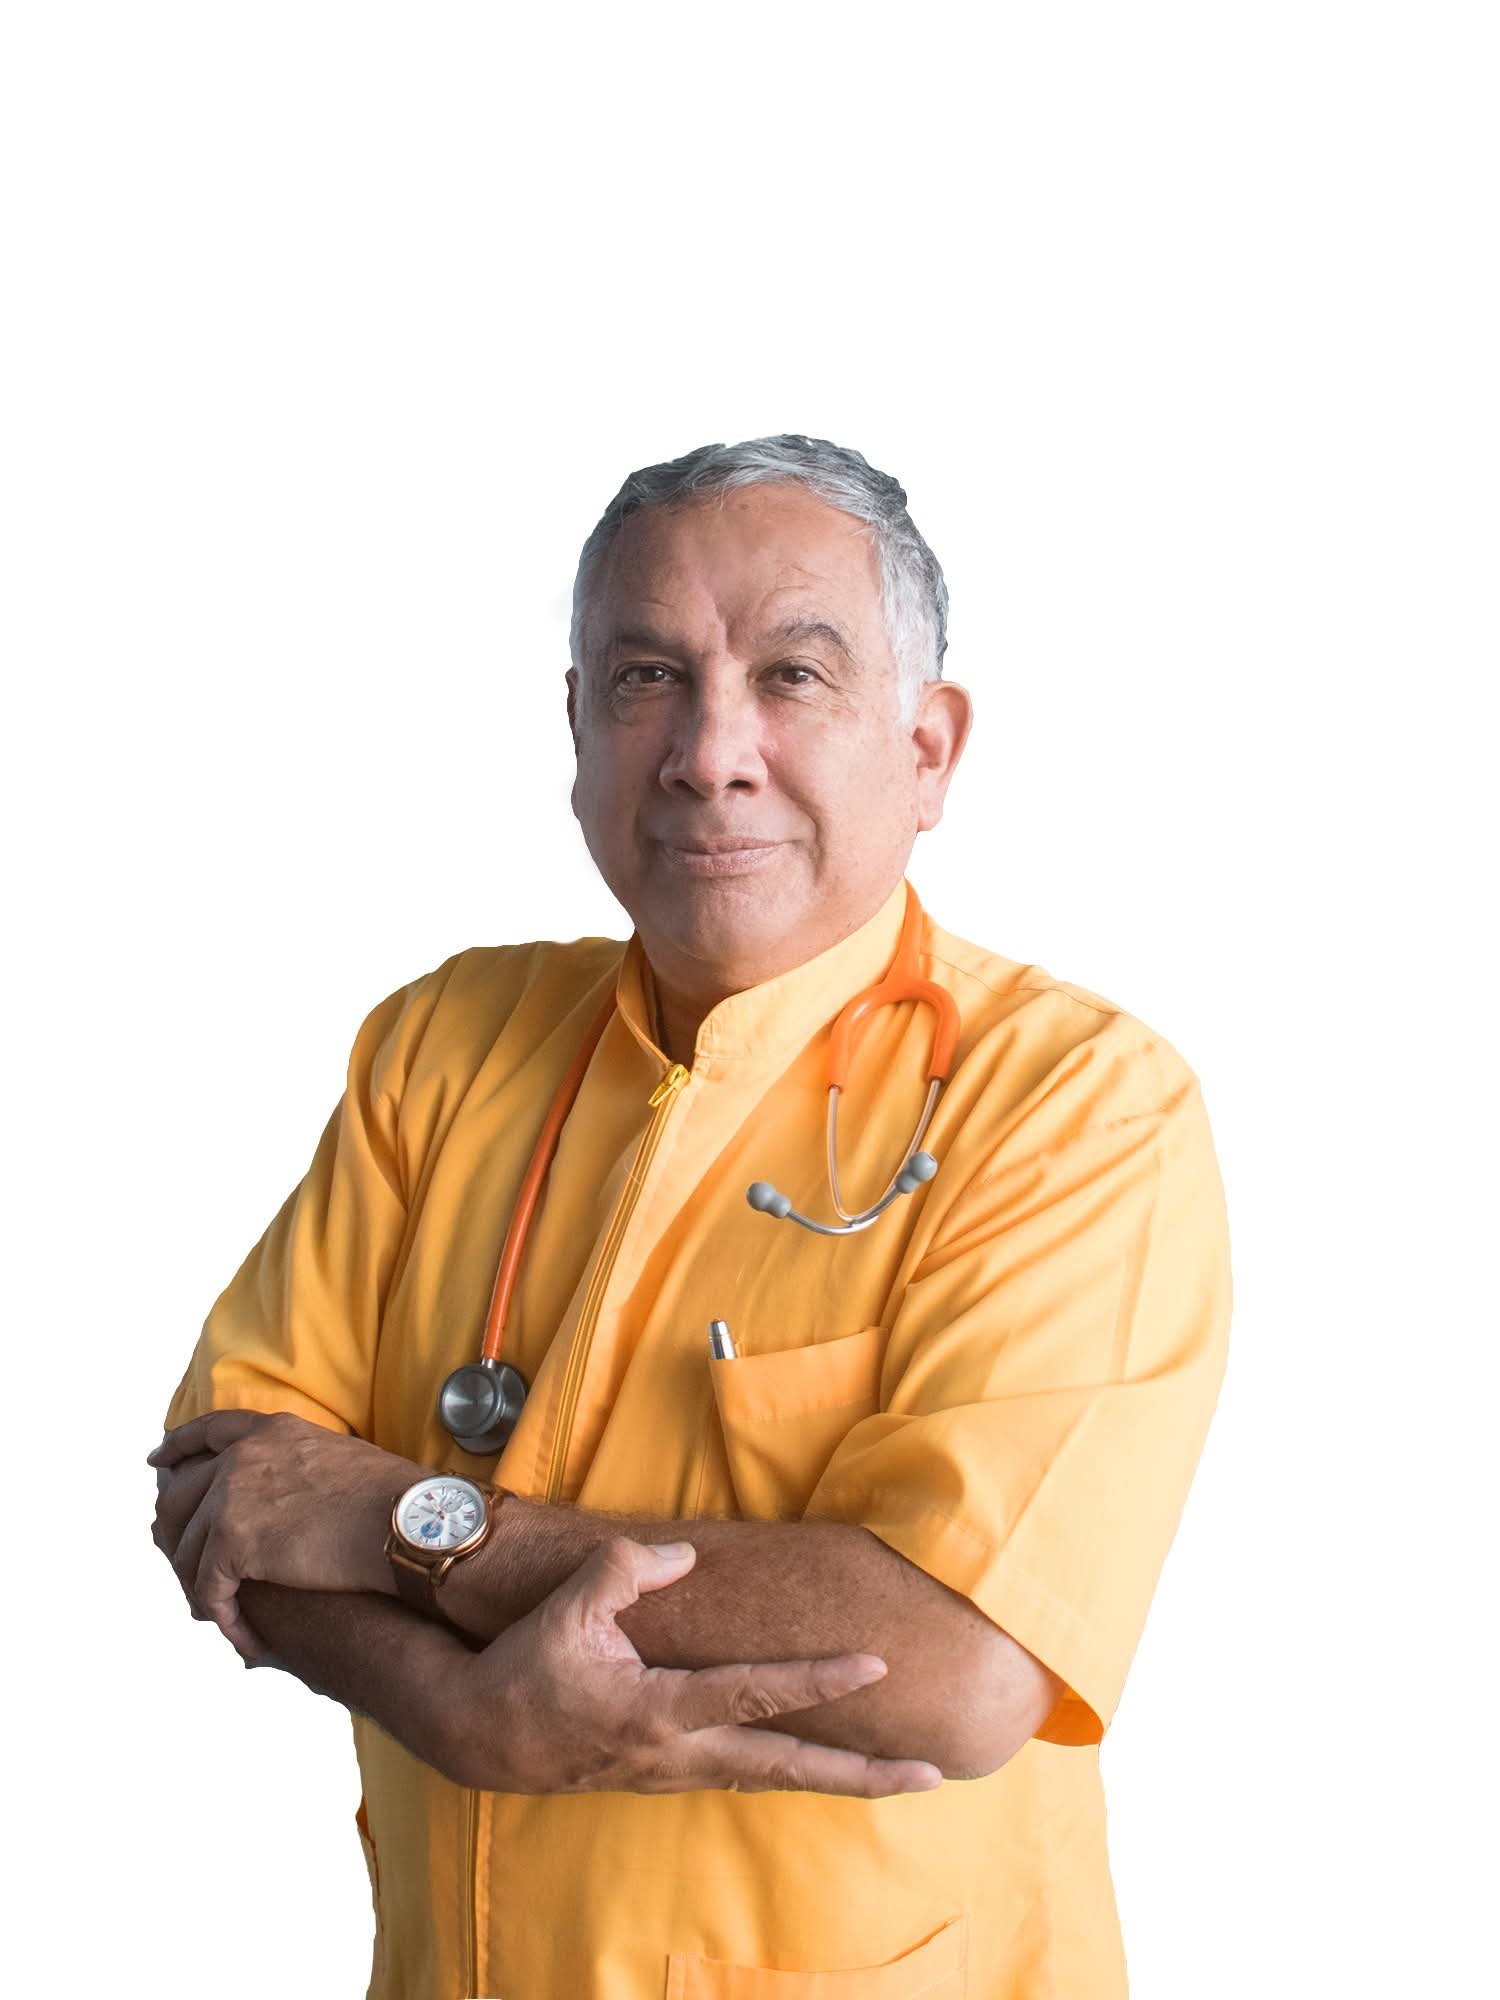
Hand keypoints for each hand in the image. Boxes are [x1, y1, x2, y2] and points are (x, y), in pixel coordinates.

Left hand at [146, 1411, 424, 1662]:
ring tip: (217, 1613)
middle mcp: (243, 1457)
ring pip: (185, 1549)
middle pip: (180, 1494)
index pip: (208, 1431)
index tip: (158, 1461)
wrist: (407, 1524)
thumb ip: (299, 1466)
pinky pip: (208, 1590)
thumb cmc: (394, 1501)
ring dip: (198, 1585)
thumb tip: (286, 1497)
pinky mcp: (232, 1542)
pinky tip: (244, 1638)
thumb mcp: (338, 1458)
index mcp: (272, 1431)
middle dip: (173, 1531)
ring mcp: (232, 1496)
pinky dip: (223, 1619)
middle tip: (179, 1559)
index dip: (178, 1447)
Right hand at [442, 1537, 943, 1798]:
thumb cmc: (526, 1667)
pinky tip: (827, 1764)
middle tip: (929, 1772)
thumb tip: (688, 1557)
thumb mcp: (567, 1607)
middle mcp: (679, 1752)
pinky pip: (748, 1774)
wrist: (481, 1735)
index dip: (816, 1679)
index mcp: (658, 1710)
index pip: (754, 1694)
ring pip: (774, 1778)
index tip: (873, 1665)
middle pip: (787, 1767)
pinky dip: (795, 1771)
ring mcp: (677, 1772)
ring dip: (840, 1778)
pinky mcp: (672, 1774)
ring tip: (903, 1775)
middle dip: (861, 1773)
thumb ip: (626, 1571)